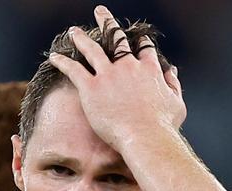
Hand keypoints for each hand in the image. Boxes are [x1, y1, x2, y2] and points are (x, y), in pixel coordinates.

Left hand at [49, 5, 185, 152]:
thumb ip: (173, 85)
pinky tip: (54, 57)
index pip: (144, 49)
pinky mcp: (92, 88)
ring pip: (92, 50)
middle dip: (108, 23)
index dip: (139, 42)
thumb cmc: (162, 126)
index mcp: (149, 70)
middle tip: (100, 13)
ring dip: (82, 38)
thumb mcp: (176, 103)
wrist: (145, 137)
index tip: (136, 38)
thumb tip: (172, 70)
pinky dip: (63, 62)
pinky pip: (73, 70)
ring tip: (74, 32)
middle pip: (117, 39)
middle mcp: (128, 67)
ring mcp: (109, 75)